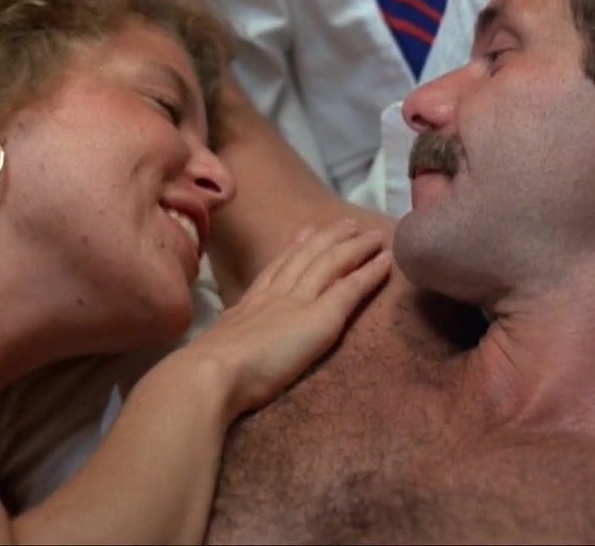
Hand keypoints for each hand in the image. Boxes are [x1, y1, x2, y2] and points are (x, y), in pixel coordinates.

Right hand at [181, 218, 391, 418]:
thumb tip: (215, 350)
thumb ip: (224, 345)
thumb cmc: (209, 372)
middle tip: (344, 222)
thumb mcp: (214, 349)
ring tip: (369, 234)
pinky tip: (385, 261)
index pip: (274, 271)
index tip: (303, 233)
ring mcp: (299, 301)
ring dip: (351, 246)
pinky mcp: (322, 316)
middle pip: (305, 258)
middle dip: (325, 238)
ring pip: (330, 263)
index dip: (290, 251)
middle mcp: (273, 296)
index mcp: (247, 306)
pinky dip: (369, 272)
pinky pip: (350, 287)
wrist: (214, 372)